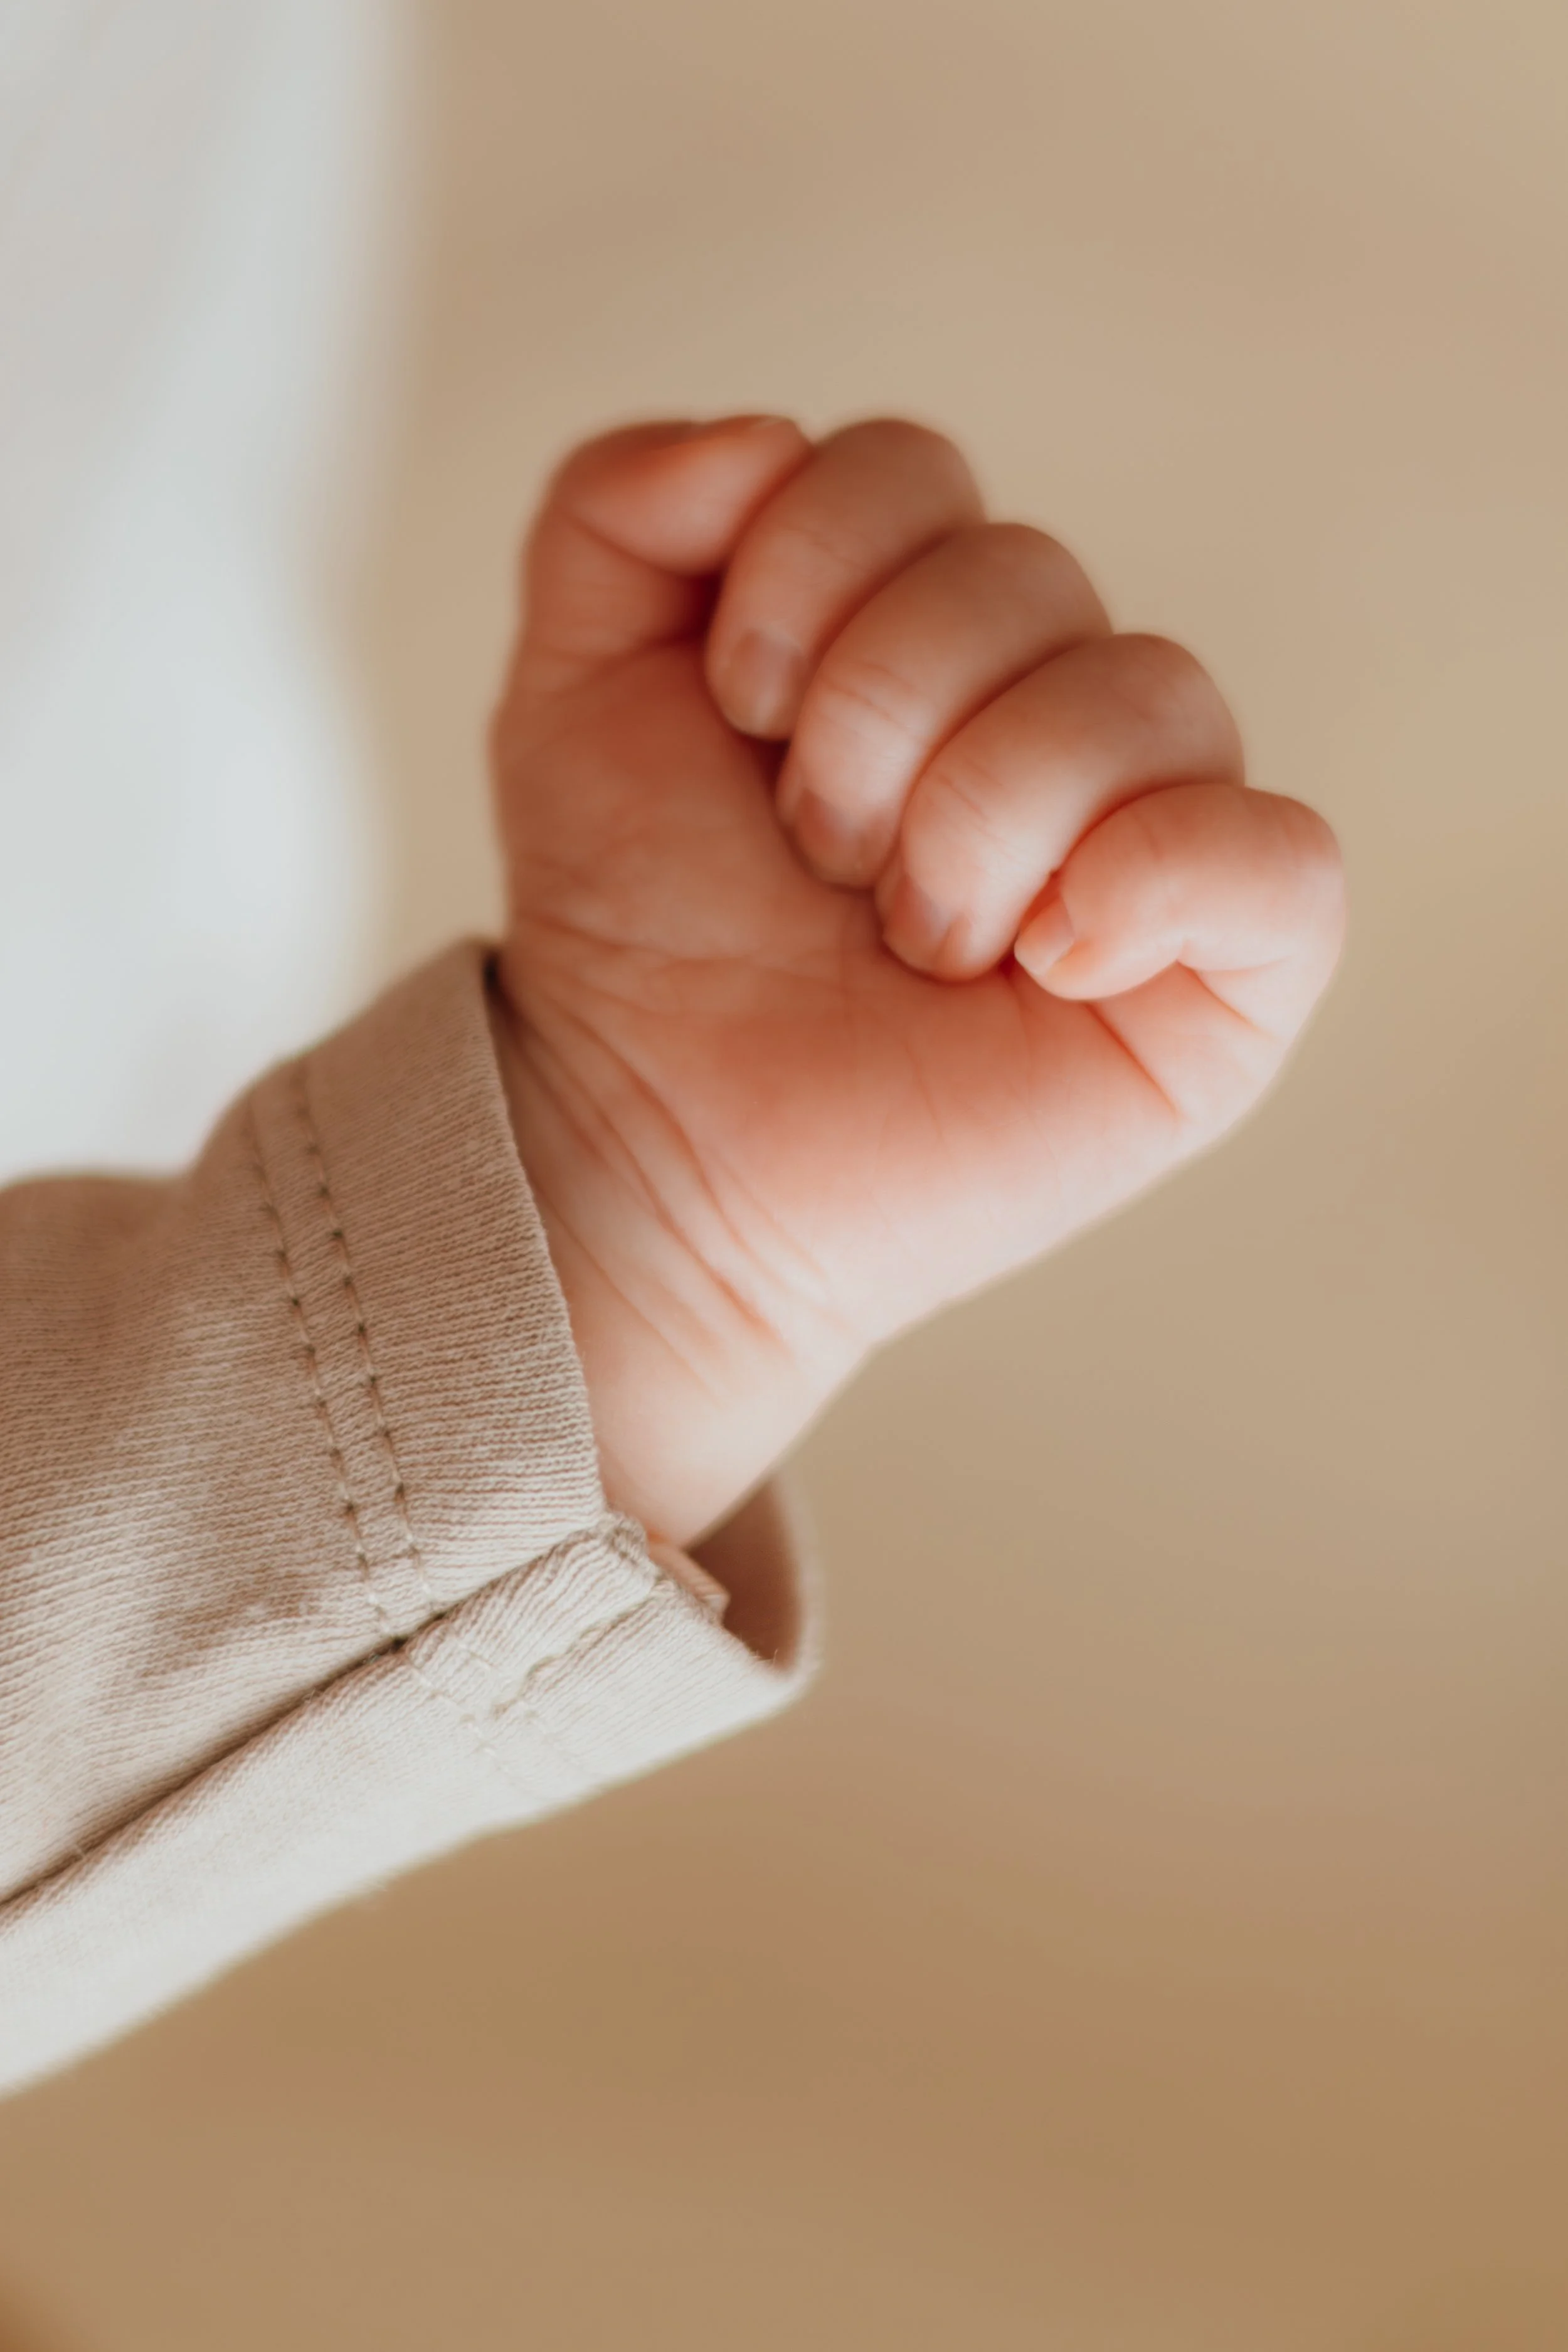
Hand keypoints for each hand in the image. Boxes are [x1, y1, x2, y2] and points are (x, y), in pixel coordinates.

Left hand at [490, 416, 1344, 1548]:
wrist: (652, 1143)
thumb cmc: (639, 929)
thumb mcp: (573, 686)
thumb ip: (616, 509)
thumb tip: (760, 435)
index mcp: (920, 629)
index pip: (912, 470)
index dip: (805, 573)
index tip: (735, 718)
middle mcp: (1050, 711)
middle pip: (1029, 571)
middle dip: (874, 719)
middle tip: (816, 858)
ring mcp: (1149, 842)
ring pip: (1153, 688)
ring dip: (977, 815)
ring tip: (906, 937)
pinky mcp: (1219, 980)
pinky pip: (1280, 860)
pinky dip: (1157, 877)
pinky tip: (1048, 958)